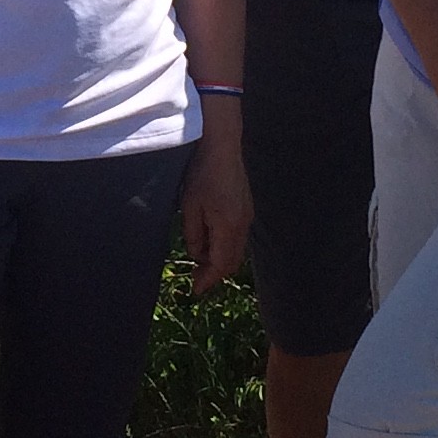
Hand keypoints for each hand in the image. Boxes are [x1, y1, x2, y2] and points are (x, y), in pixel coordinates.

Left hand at [180, 114, 251, 292]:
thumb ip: (194, 235)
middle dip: (214, 273)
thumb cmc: (202, 175)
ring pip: (236, 250)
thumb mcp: (190, 207)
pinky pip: (238, 237)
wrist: (222, 147)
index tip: (195, 290)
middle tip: (196, 278)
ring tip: (201, 261)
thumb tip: (197, 254)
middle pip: (232, 261)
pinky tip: (211, 241)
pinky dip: (225, 247)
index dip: (208, 280)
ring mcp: (247, 216)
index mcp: (229, 227)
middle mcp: (243, 225)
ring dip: (220, 259)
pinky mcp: (246, 208)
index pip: (221, 264)